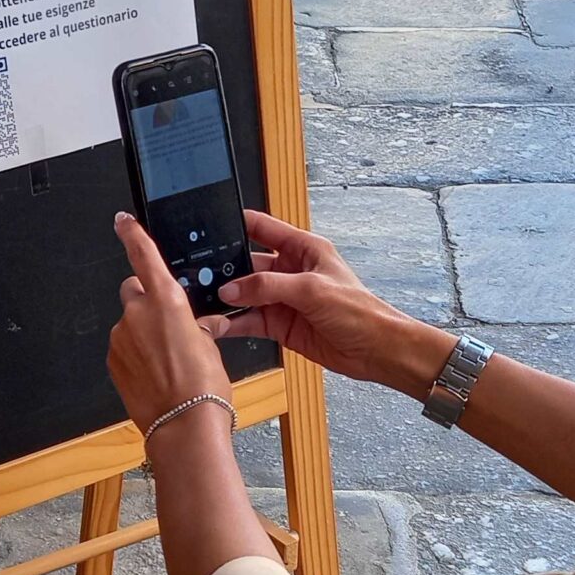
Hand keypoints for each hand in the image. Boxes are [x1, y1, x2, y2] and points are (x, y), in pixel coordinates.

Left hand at [107, 213, 232, 430]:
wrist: (184, 425)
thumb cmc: (203, 387)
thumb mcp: (211, 346)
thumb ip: (199, 326)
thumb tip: (200, 325)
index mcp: (166, 300)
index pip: (143, 255)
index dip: (132, 234)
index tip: (123, 221)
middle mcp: (137, 314)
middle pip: (135, 292)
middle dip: (148, 302)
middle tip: (170, 325)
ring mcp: (121, 338)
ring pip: (130, 323)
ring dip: (144, 333)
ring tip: (168, 360)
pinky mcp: (113, 361)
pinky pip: (124, 348)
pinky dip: (137, 355)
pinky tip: (156, 373)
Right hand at [207, 210, 440, 394]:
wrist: (375, 350)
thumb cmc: (359, 312)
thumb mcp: (311, 290)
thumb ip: (268, 286)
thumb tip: (232, 288)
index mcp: (303, 249)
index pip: (263, 228)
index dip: (237, 224)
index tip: (209, 226)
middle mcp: (290, 270)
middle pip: (248, 263)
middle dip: (225, 268)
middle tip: (198, 273)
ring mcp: (283, 298)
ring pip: (245, 293)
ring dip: (226, 298)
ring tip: (202, 300)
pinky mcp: (280, 325)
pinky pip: (249, 320)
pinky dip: (233, 322)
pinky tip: (217, 324)